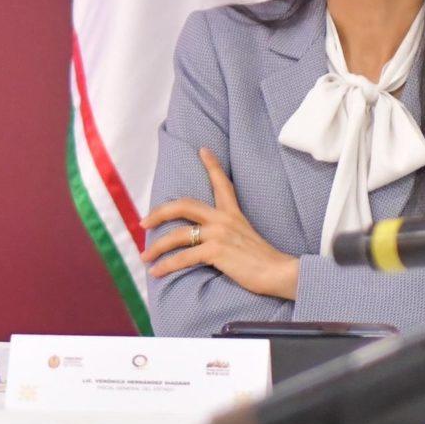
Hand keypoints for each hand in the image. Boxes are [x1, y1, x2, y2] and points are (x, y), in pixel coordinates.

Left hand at [145, 148, 299, 299]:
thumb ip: (227, 232)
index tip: (203, 149)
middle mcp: (224, 219)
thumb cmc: (264, 261)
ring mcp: (219, 234)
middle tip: (143, 223)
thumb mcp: (245, 237)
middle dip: (159, 213)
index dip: (212, 165)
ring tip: (145, 257)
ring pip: (177, 235)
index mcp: (233, 214)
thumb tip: (206, 240)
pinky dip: (166, 265)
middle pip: (183, 206)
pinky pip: (183, 257)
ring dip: (157, 247)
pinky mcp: (215, 251)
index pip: (222, 184)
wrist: (280, 273)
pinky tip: (156, 271)